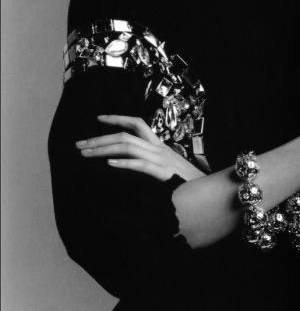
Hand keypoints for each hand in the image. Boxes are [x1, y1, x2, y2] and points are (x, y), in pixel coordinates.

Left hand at [76, 115, 206, 182]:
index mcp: (159, 146)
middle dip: (99, 138)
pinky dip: (124, 163)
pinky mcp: (164, 174)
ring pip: (128, 146)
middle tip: (79, 145)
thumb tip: (132, 165)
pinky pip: (141, 165)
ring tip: (86, 154)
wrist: (209, 192)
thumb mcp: (169, 168)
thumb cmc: (187, 183)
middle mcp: (159, 149)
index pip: (137, 124)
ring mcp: (161, 160)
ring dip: (104, 149)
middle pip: (126, 135)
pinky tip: (109, 165)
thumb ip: (152, 164)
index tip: (98, 119)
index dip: (117, 118)